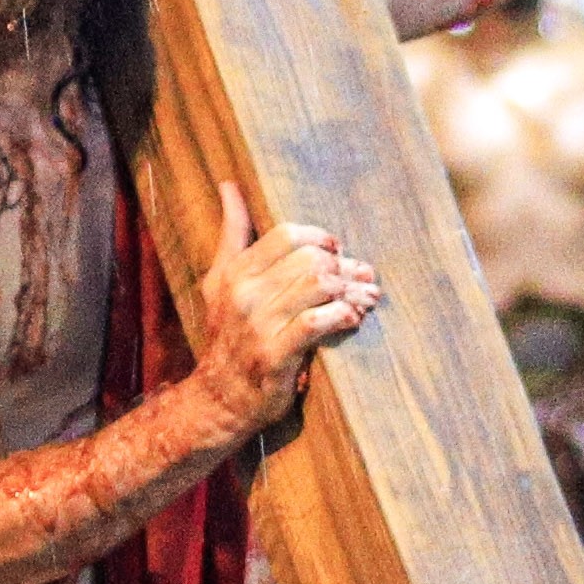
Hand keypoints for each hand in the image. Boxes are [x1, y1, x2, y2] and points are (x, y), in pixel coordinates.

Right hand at [191, 179, 382, 424]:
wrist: (219, 396)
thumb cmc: (228, 334)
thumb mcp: (220, 281)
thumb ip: (232, 233)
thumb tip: (229, 186)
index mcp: (236, 271)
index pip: (287, 235)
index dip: (320, 239)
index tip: (336, 253)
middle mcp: (244, 293)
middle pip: (309, 259)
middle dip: (344, 267)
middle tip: (362, 279)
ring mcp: (258, 324)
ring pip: (318, 286)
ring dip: (351, 291)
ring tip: (365, 299)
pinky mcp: (275, 354)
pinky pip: (317, 322)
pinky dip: (342, 315)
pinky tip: (352, 318)